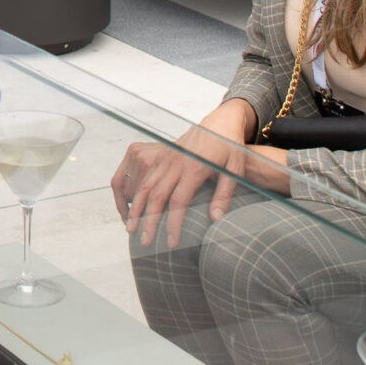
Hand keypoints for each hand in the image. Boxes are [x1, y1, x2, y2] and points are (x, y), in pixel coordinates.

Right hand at [111, 128, 237, 248]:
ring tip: (130, 229)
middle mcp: (176, 163)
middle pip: (156, 195)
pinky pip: (143, 176)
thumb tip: (215, 219)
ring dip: (135, 208)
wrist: (219, 122)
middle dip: (147, 220)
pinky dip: (134, 194)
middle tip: (144, 242)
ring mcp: (165, 158)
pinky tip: (132, 209)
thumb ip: (224, 195)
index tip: (171, 242)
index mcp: (194, 167)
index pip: (178, 201)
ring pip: (144, 186)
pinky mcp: (161, 156)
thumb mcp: (235, 170)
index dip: (173, 223)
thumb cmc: (230, 148)